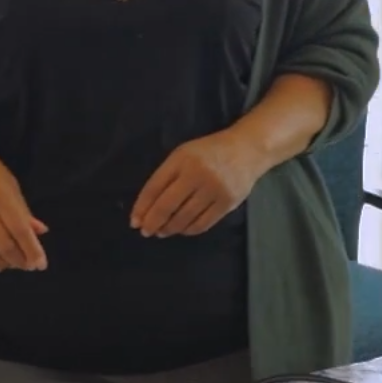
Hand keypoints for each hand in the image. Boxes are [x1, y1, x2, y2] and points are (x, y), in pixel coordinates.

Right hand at [0, 130, 48, 272]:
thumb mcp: (7, 181)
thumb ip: (22, 209)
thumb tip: (40, 232)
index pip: (19, 229)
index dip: (32, 250)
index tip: (40, 264)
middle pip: (2, 244)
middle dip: (19, 260)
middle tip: (27, 265)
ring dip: (1, 264)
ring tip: (10, 265)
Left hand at [131, 129, 267, 238]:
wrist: (247, 150)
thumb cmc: (209, 152)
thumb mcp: (184, 155)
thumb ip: (166, 177)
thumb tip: (147, 209)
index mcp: (182, 159)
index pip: (155, 187)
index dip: (142, 207)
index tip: (134, 222)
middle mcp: (197, 174)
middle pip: (167, 206)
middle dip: (153, 222)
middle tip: (146, 232)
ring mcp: (214, 190)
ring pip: (184, 218)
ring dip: (170, 228)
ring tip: (163, 231)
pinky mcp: (227, 203)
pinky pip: (202, 224)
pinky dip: (188, 230)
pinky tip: (182, 229)